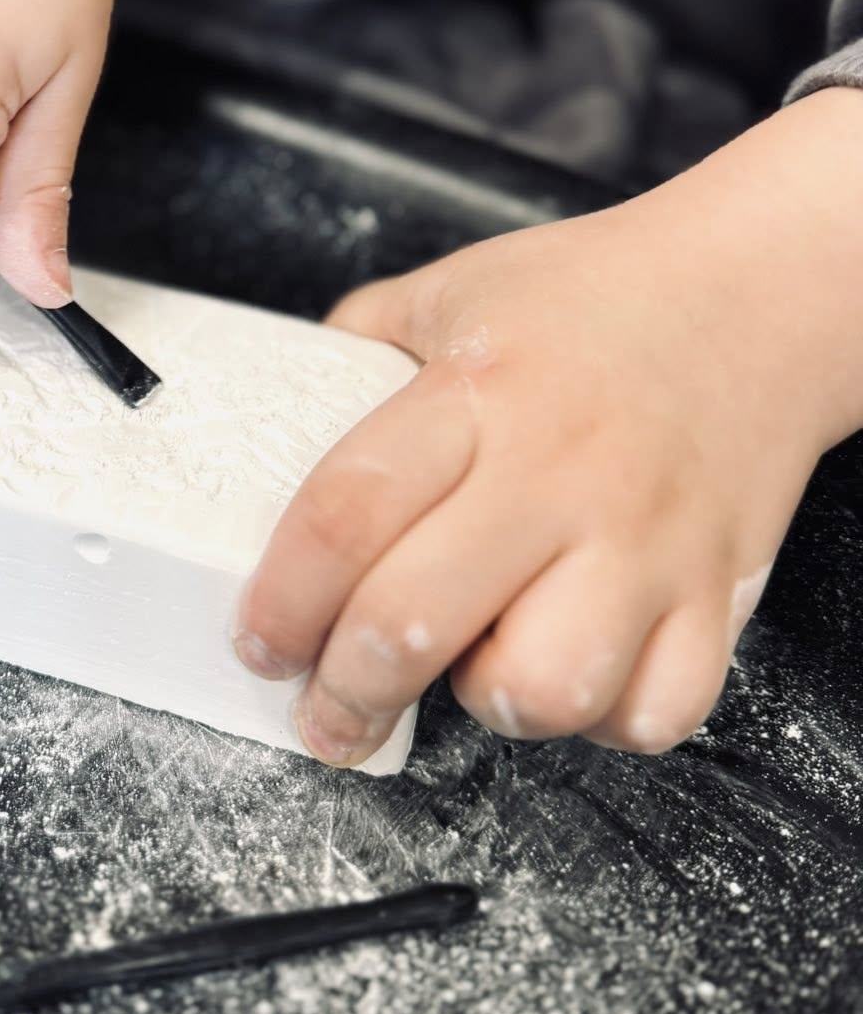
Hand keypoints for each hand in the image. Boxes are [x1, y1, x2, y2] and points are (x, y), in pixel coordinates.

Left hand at [234, 90, 862, 761]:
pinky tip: (574, 669)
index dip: (282, 600)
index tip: (259, 643)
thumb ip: (356, 354)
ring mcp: (645, 545)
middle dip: (346, 693)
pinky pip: (653, 713)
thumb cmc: (596, 299)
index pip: (346, 514)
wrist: (755, 294)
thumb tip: (272, 419)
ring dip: (487, 703)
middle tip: (325, 710)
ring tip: (474, 667)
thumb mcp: (450, 293)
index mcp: (476, 396)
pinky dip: (603, 720)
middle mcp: (559, 476)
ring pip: (544, 691)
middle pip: (415, 623)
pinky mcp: (719, 594)